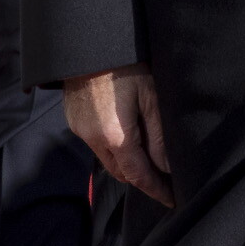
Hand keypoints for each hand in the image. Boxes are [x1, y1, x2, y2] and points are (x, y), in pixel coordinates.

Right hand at [65, 64, 172, 206]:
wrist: (89, 45)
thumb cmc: (126, 67)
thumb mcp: (151, 98)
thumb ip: (159, 136)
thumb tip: (168, 166)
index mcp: (115, 136)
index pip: (138, 175)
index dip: (155, 189)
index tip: (171, 200)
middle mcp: (93, 139)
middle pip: (121, 171)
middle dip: (141, 179)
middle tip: (163, 181)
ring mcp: (80, 131)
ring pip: (107, 160)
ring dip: (126, 164)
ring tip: (148, 162)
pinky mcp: (74, 121)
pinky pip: (96, 145)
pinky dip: (112, 149)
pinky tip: (126, 140)